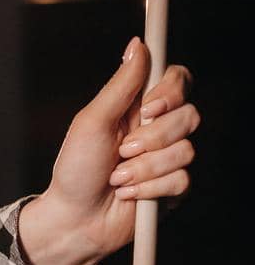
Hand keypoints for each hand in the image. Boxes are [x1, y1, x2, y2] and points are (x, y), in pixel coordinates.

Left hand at [19, 36, 198, 264]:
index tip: (148, 108)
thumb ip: (120, 85)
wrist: (74, 218)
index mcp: (141, 107)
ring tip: (117, 178)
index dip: (171, 92)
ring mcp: (171, 158)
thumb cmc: (76, 169)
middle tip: (120, 152)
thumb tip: (138, 45)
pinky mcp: (175, 187)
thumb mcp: (92, 122)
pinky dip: (149, 189)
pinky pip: (182, 179)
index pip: (179, 79)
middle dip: (151, 139)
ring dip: (144, 168)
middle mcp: (161, 129)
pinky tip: (128, 194)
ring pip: (186, 151)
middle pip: (189, 116)